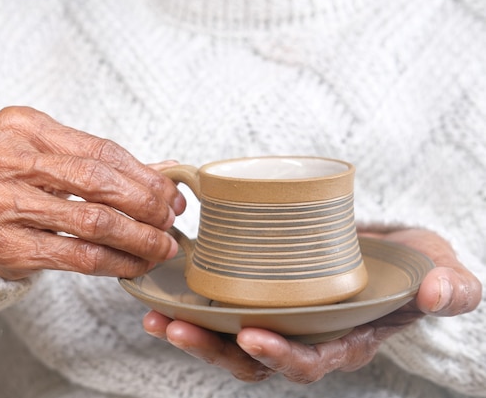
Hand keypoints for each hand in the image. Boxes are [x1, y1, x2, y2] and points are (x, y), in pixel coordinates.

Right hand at [0, 106, 184, 279]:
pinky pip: (78, 256)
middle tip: (170, 221)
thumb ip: (104, 164)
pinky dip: (116, 261)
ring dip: (139, 237)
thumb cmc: (17, 185)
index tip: (172, 194)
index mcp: (21, 127)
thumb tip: (169, 171)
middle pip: (98, 182)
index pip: (101, 150)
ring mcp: (1, 204)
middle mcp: (4, 160)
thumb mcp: (52, 160)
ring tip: (162, 245)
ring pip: (93, 221)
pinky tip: (136, 263)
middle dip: (146, 204)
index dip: (146, 175)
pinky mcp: (6, 246)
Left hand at [143, 228, 481, 382]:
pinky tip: (165, 297)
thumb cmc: (415, 264)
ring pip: (231, 340)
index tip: (252, 337)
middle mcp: (307, 336)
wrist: (388, 248)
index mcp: (346, 340)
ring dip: (193, 333)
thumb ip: (451, 287)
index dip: (282, 356)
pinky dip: (194, 307)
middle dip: (215, 348)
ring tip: (158, 320)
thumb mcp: (442, 271)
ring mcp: (282, 317)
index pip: (311, 361)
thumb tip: (440, 295)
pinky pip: (225, 311)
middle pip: (256, 358)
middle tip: (177, 330)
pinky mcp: (264, 293)